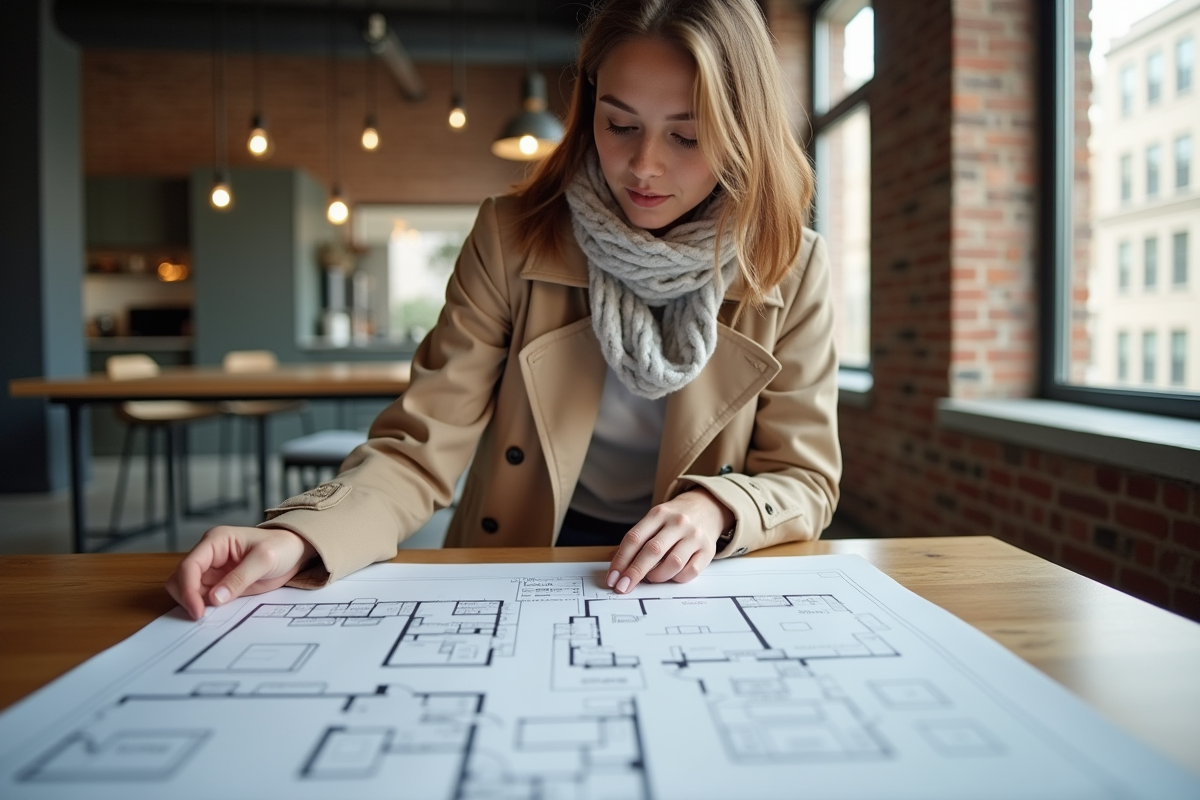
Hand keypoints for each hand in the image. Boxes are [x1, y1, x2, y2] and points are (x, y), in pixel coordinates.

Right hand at [165, 526, 316, 620]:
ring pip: (188, 590)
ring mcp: (212, 570)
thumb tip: (214, 599)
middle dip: (187, 597)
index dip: (188, 589)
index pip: (189, 565)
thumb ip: (239, 578)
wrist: (295, 552)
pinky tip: (215, 613)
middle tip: (202, 616)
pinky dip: (204, 607)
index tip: (197, 610)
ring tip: (210, 615)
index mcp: (215, 541)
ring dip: (193, 603)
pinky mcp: (219, 583)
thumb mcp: (264, 560)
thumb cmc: (281, 547)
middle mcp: (208, 554)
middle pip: (181, 578)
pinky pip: (203, 598)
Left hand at [606, 488, 733, 593]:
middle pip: (652, 551)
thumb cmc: (674, 519)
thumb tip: (617, 568)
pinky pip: (690, 571)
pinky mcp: (708, 550)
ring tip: (652, 577)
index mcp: (659, 514)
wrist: (707, 507)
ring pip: (673, 563)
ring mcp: (694, 536)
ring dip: (657, 576)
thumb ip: (638, 540)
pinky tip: (672, 575)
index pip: (634, 538)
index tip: (612, 577)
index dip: (620, 560)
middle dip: (634, 573)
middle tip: (623, 587)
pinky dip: (677, 578)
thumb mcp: (654, 520)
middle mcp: (678, 523)